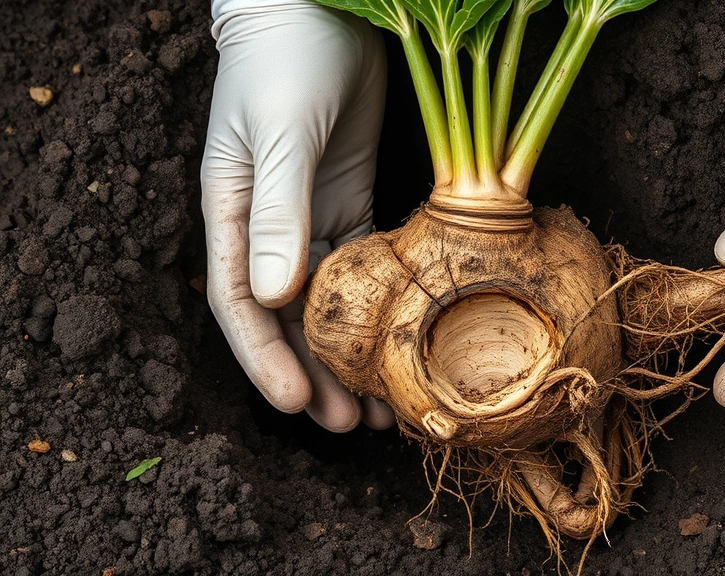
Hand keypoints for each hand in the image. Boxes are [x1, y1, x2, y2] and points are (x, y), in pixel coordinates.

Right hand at [201, 0, 394, 430]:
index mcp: (232, 212)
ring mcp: (308, 216)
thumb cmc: (285, 59)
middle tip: (348, 425)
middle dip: (312, 373)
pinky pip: (360, 269)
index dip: (264, 358)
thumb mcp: (280, 133)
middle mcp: (266, 226)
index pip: (237, 302)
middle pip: (285, 316)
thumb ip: (278, 210)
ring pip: (326, 303)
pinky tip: (395, 344)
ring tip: (378, 406)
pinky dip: (374, 310)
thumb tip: (273, 295)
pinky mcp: (346, 202)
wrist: (315, 8)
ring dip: (347, 353)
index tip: (296, 405)